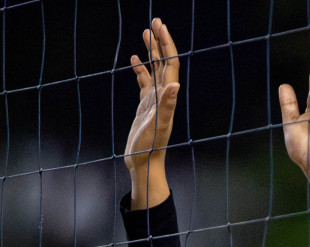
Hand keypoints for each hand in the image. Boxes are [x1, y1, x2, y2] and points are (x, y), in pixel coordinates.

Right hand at [124, 18, 179, 209]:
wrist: (144, 163)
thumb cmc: (150, 147)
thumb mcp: (158, 125)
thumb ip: (167, 105)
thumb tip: (175, 85)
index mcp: (167, 95)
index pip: (170, 63)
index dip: (166, 44)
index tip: (159, 26)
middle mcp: (164, 94)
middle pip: (164, 62)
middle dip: (159, 41)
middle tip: (154, 21)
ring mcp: (154, 99)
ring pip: (154, 69)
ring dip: (151, 51)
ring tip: (145, 33)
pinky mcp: (146, 105)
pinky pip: (144, 82)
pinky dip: (140, 69)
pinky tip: (134, 60)